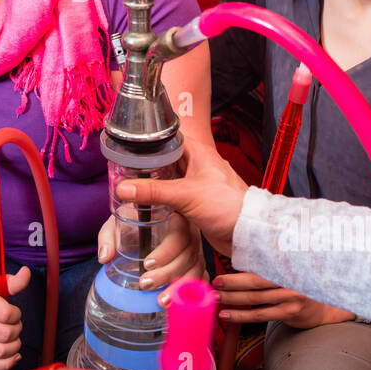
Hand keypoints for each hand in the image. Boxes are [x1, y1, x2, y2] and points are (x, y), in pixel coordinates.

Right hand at [0, 268, 31, 369]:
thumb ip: (13, 281)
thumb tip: (27, 272)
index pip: (5, 314)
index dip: (16, 314)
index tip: (13, 311)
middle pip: (4, 335)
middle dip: (17, 330)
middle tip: (14, 324)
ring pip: (0, 352)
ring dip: (14, 347)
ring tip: (13, 337)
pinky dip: (7, 362)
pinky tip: (13, 353)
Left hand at [95, 212, 204, 299]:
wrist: (142, 225)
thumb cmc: (132, 222)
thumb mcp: (117, 224)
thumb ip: (109, 237)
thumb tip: (106, 256)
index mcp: (174, 217)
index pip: (179, 233)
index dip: (167, 251)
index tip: (147, 264)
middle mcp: (190, 233)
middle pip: (189, 255)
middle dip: (168, 273)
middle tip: (145, 284)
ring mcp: (196, 250)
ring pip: (196, 269)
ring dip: (181, 287)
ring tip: (162, 301)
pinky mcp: (197, 265)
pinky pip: (202, 278)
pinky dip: (193, 292)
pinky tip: (179, 303)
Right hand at [115, 142, 248, 256]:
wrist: (248, 232)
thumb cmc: (228, 205)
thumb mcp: (185, 195)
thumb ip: (153, 191)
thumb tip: (123, 188)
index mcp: (197, 152)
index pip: (167, 137)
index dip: (148, 139)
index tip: (127, 144)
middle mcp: (196, 164)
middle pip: (164, 158)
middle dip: (145, 164)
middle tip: (122, 168)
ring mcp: (196, 183)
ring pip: (167, 178)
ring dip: (152, 183)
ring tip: (129, 185)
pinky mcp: (195, 201)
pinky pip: (173, 195)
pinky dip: (160, 198)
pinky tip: (147, 203)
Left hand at [213, 271, 353, 328]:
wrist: (325, 307)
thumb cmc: (300, 286)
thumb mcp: (288, 271)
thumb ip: (268, 266)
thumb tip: (236, 260)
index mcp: (287, 264)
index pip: (259, 264)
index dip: (238, 269)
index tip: (220, 273)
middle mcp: (290, 279)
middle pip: (255, 281)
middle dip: (231, 284)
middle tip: (214, 285)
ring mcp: (291, 296)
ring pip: (255, 299)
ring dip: (233, 300)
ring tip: (217, 299)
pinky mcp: (290, 312)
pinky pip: (260, 314)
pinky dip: (241, 315)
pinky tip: (228, 316)